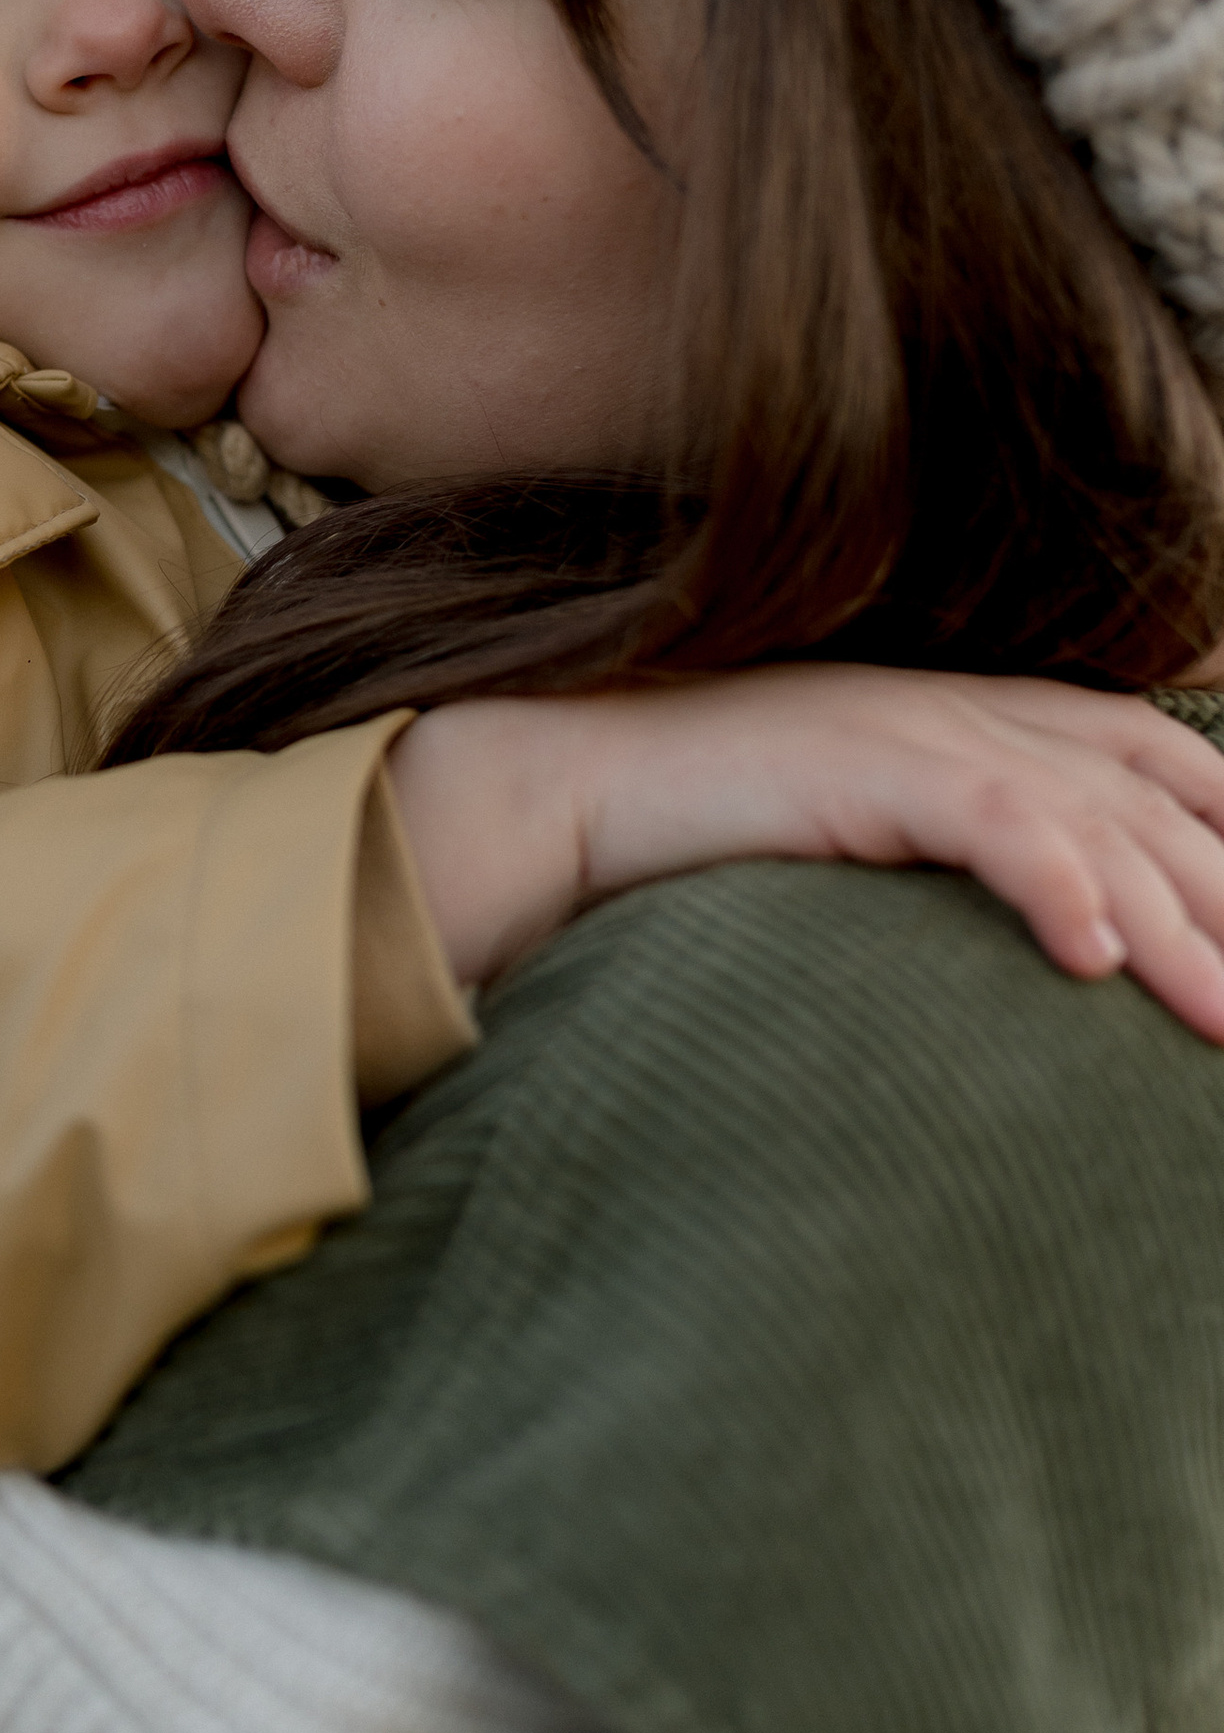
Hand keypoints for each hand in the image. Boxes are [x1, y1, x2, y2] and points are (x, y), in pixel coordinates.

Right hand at [383, 669, 1223, 1039]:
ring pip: (1094, 825)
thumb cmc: (715, 822)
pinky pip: (989, 820)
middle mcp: (972, 710)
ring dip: (1174, 929)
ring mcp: (918, 730)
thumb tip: (1053, 942)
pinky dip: (1053, 884)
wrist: (574, 781)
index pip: (1158, 756)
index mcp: (986, 715)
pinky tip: (1090, 956)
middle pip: (1152, 808)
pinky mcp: (861, 763)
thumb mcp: (870, 821)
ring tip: (1221, 1022)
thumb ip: (961, 844)